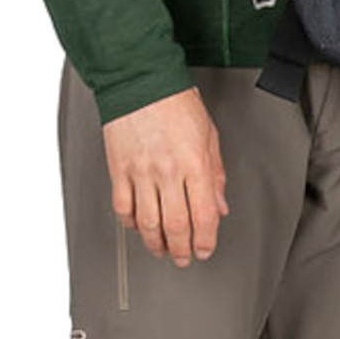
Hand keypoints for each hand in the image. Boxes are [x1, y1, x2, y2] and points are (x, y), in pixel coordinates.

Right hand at [102, 85, 229, 267]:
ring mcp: (141, 172)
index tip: (205, 249)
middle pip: (176, 225)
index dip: (206, 240)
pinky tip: (138, 226)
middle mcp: (168, 171)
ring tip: (162, 249)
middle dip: (182, 250)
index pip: (204, 215)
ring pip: (148, 223)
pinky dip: (130, 223)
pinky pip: (123, 208)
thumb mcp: (209, 136)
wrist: (140, 81)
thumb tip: (220, 206)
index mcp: (195, 163)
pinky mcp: (119, 170)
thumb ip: (215, 175)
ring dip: (156, 243)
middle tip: (183, 258)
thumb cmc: (176, 103)